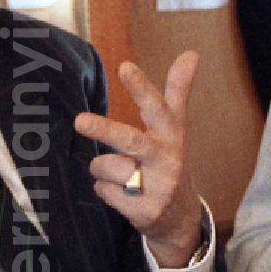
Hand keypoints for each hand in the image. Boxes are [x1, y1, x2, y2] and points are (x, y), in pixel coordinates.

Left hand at [74, 51, 204, 267]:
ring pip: (107, 167)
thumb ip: (178, 92)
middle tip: (79, 121)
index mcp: (172, 135)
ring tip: (118, 174)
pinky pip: (104, 191)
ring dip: (102, 168)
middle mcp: (167, 160)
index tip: (125, 67)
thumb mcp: (175, 130)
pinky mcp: (145, 211)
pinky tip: (121, 194)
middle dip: (105, 129)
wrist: (180, 219)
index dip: (141, 88)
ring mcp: (158, 188)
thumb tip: (191, 52)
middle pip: (131, 140)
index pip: (157, 107)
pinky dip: (104, 190)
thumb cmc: (169, 164)